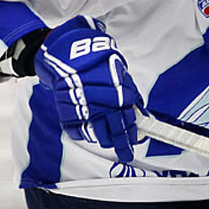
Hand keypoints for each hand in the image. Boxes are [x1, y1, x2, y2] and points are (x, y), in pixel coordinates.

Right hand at [35, 17, 143, 162]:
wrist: (71, 55)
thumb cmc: (98, 63)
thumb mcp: (120, 75)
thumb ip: (130, 94)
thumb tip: (140, 112)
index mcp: (119, 94)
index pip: (129, 121)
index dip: (132, 134)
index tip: (136, 141)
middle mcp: (103, 104)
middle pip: (115, 131)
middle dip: (122, 144)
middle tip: (126, 153)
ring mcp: (84, 108)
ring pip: (97, 134)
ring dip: (104, 139)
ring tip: (109, 142)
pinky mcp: (67, 111)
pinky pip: (77, 131)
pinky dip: (83, 134)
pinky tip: (90, 134)